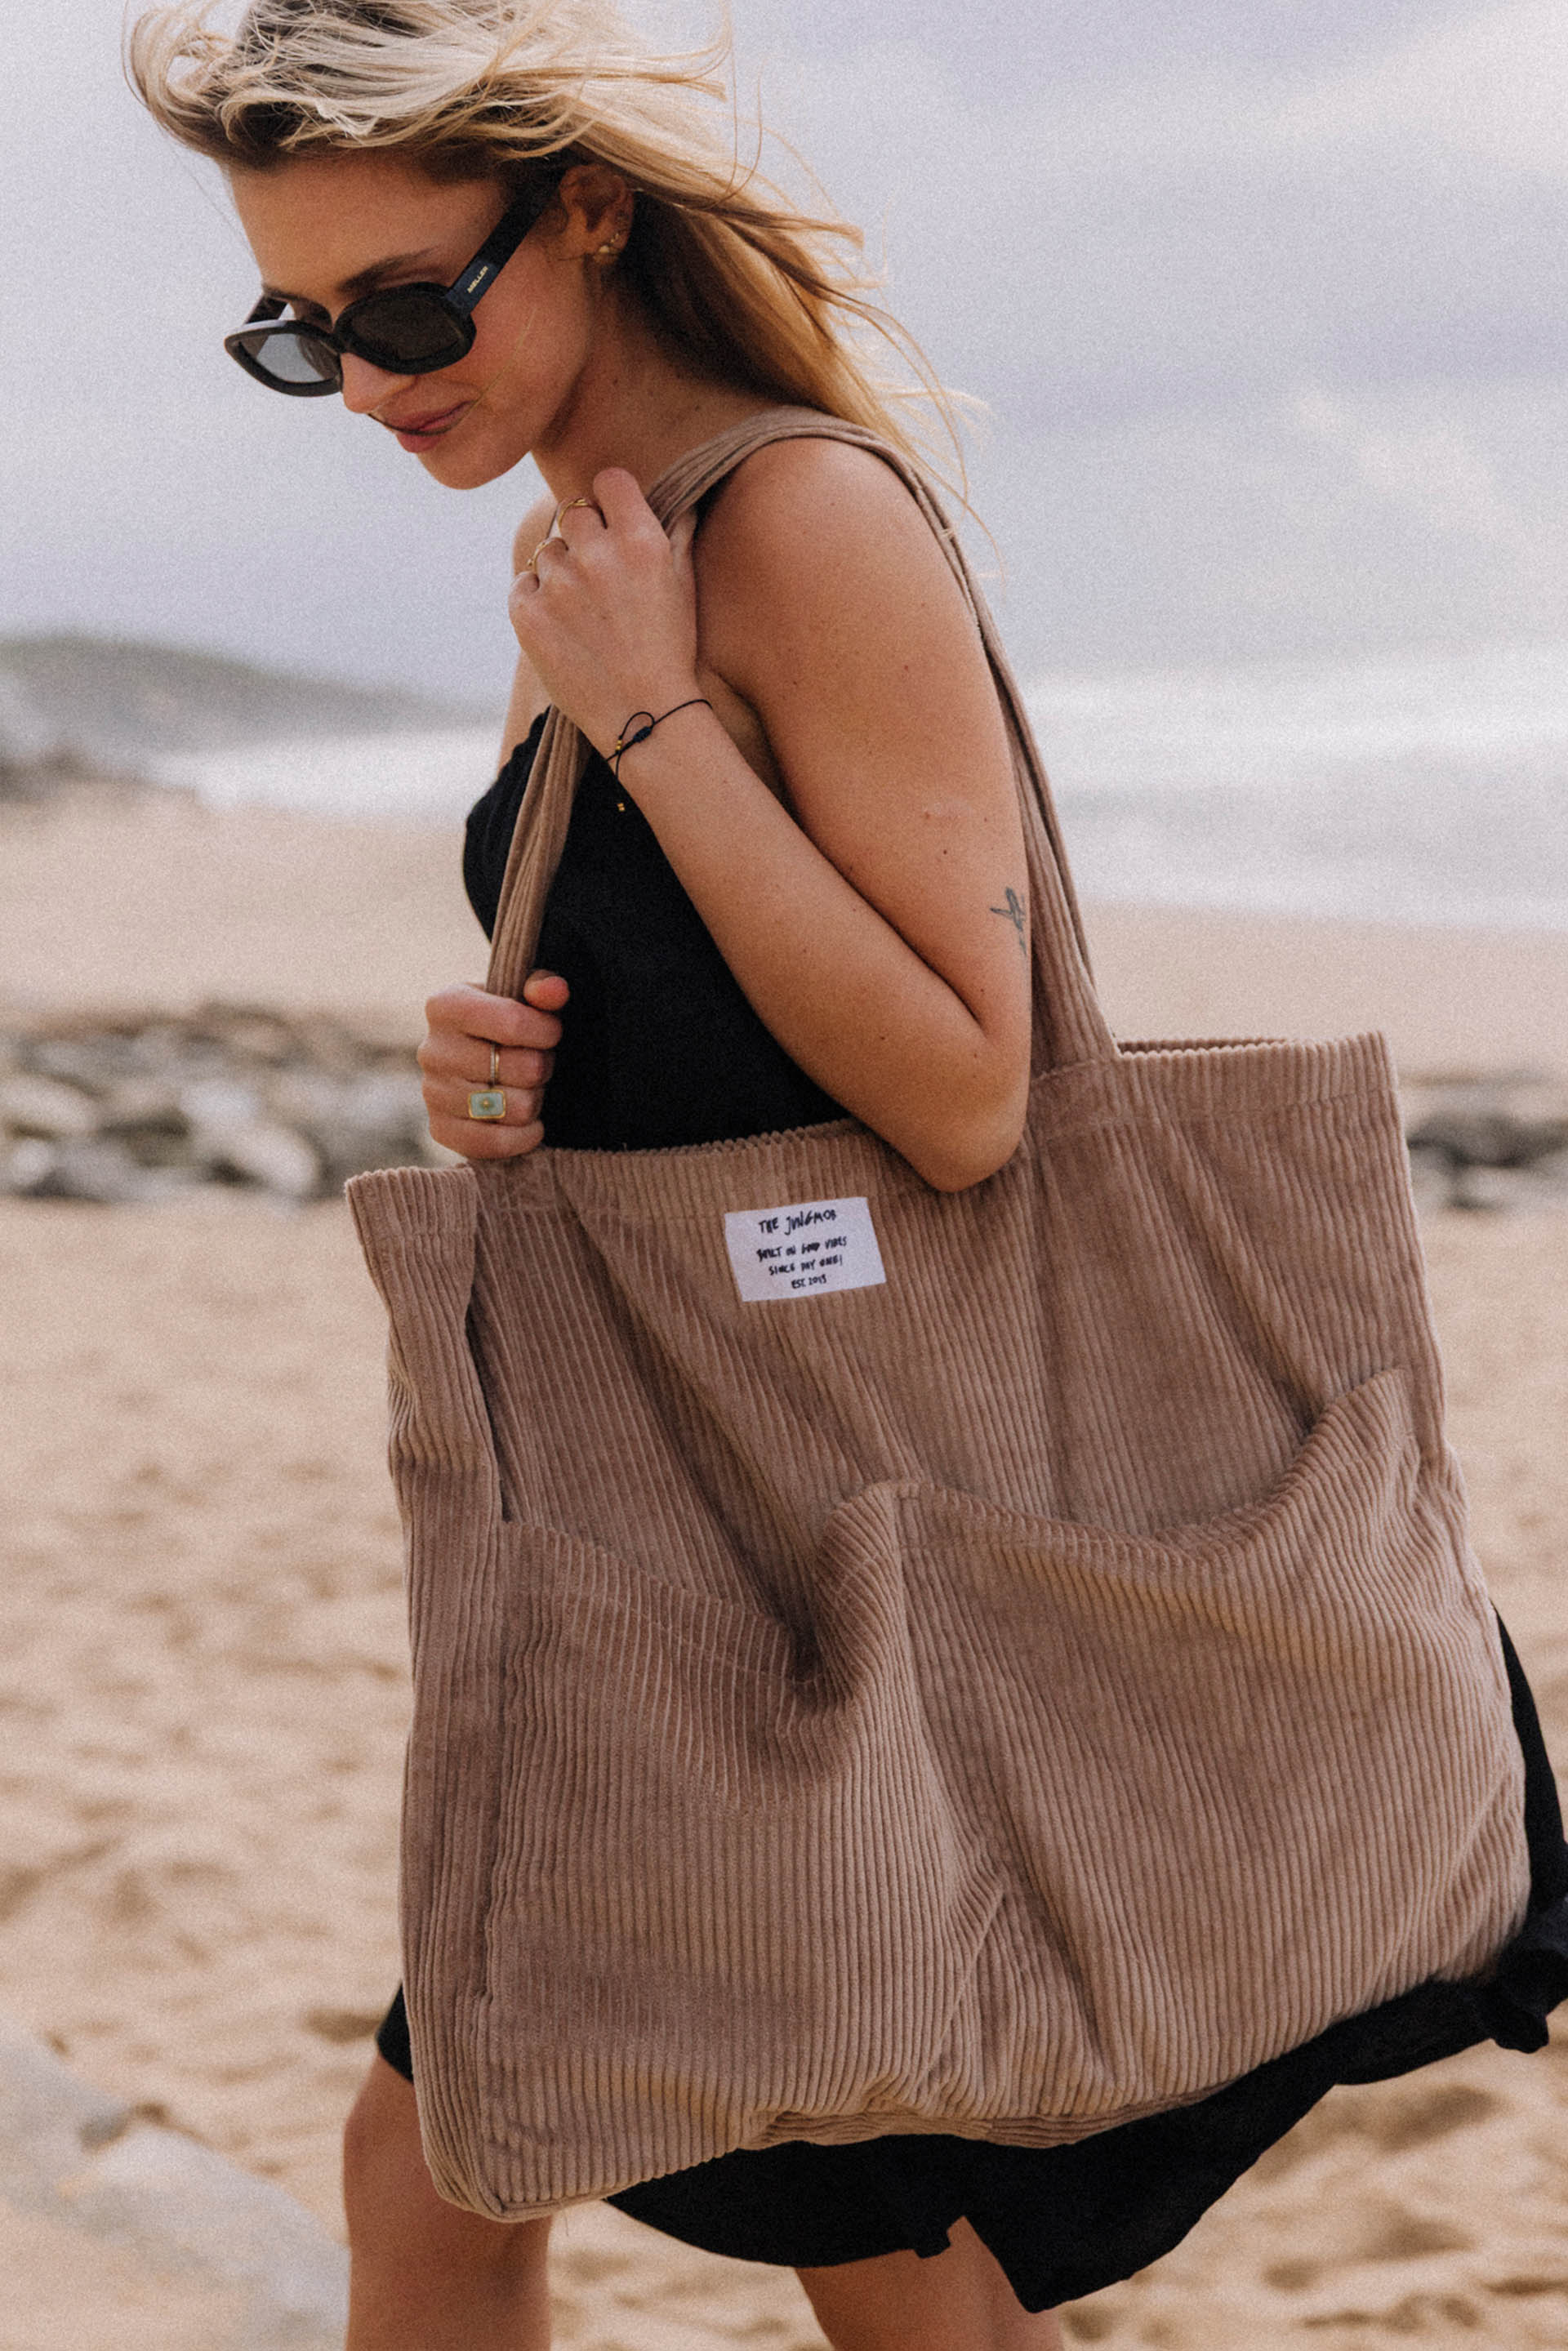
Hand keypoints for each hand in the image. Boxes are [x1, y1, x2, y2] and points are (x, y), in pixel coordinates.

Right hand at [417, 972, 567, 1160]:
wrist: (483, 1059)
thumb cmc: (508, 1023)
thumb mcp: (523, 997)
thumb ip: (541, 988)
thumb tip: (555, 991)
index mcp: (446, 1005)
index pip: (512, 1022)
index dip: (547, 1031)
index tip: (552, 1033)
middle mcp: (431, 1049)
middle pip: (521, 1068)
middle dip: (543, 1066)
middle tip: (538, 1063)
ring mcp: (432, 1092)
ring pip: (514, 1107)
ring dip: (535, 1100)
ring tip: (527, 1087)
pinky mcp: (439, 1129)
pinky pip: (494, 1144)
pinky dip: (523, 1137)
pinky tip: (530, 1123)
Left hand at [508, 468, 699, 761]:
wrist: (646, 717)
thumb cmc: (672, 652)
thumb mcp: (685, 588)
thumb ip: (679, 535)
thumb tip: (684, 500)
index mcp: (640, 540)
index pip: (609, 480)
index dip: (610, 498)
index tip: (611, 519)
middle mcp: (597, 555)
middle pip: (574, 513)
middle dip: (585, 537)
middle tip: (598, 575)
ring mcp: (558, 584)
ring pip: (548, 551)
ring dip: (561, 572)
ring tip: (583, 611)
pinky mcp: (528, 614)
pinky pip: (523, 584)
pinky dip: (537, 599)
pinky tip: (562, 626)